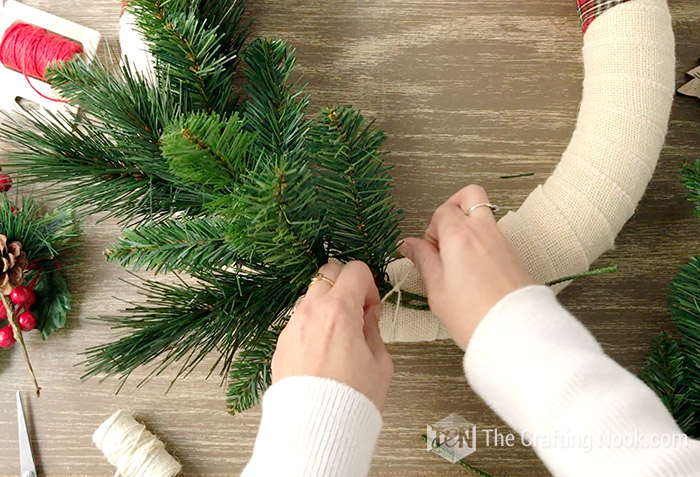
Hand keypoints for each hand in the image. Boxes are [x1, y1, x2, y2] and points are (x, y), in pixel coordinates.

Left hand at [272, 261, 393, 410]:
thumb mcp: (380, 363)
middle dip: (345, 284)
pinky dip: (312, 323)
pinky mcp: (281, 343)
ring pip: (311, 294)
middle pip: (328, 272)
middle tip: (356, 312)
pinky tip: (323, 349)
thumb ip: (374, 329)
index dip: (368, 284)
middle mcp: (311, 313)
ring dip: (327, 303)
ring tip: (339, 334)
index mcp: (339, 312)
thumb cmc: (350, 400)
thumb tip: (368, 315)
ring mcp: (292, 327)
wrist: (315, 429)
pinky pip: (298, 319)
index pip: (354, 270)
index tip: (371, 306)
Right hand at [399, 185, 532, 348]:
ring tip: (458, 258)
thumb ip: (423, 260)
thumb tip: (408, 244)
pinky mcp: (514, 253)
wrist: (513, 331)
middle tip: (444, 235)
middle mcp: (484, 230)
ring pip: (483, 214)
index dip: (431, 229)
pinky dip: (481, 241)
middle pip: (470, 195)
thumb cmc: (473, 314)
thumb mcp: (437, 289)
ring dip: (468, 226)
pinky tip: (474, 269)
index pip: (442, 211)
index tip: (428, 251)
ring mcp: (502, 240)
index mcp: (460, 235)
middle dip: (454, 206)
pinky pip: (494, 234)